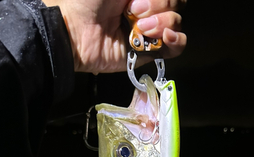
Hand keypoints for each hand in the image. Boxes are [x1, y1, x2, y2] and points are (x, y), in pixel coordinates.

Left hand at [42, 0, 186, 72]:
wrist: (76, 31)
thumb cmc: (88, 1)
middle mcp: (148, 8)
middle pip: (177, 3)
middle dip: (159, 4)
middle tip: (133, 10)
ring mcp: (151, 31)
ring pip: (177, 22)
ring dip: (161, 22)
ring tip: (139, 28)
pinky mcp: (150, 53)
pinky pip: (177, 47)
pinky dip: (176, 40)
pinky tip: (165, 37)